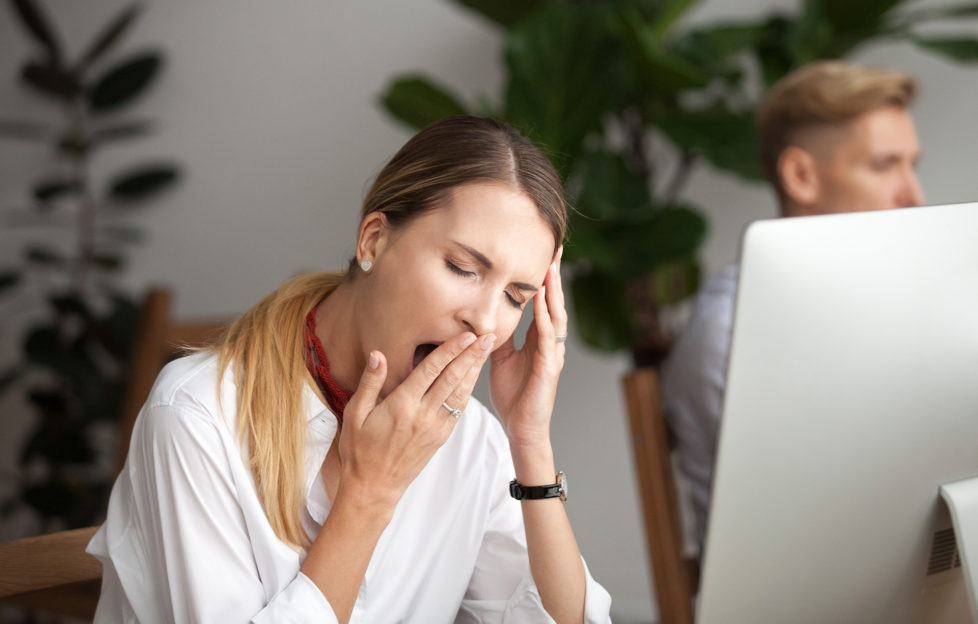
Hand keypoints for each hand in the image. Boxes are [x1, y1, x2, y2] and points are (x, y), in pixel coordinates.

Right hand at [336, 331, 494, 509]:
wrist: (374, 487)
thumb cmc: (360, 450)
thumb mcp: (354, 414)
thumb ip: (370, 383)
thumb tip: (378, 355)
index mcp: (402, 405)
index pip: (431, 370)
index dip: (450, 350)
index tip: (465, 334)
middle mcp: (422, 415)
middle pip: (453, 378)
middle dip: (471, 355)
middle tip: (488, 336)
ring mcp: (434, 428)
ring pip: (460, 393)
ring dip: (475, 370)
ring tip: (486, 351)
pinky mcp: (440, 438)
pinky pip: (458, 410)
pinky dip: (468, 391)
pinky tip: (473, 378)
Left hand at [489, 248, 566, 449]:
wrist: (521, 428)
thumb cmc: (513, 395)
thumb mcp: (499, 358)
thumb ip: (496, 335)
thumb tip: (483, 315)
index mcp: (538, 339)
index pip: (543, 302)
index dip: (544, 278)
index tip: (544, 253)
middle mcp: (550, 343)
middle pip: (555, 302)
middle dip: (554, 275)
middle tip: (556, 248)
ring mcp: (552, 354)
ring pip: (556, 316)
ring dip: (553, 292)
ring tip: (551, 267)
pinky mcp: (549, 368)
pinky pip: (548, 339)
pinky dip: (546, 319)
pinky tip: (543, 303)